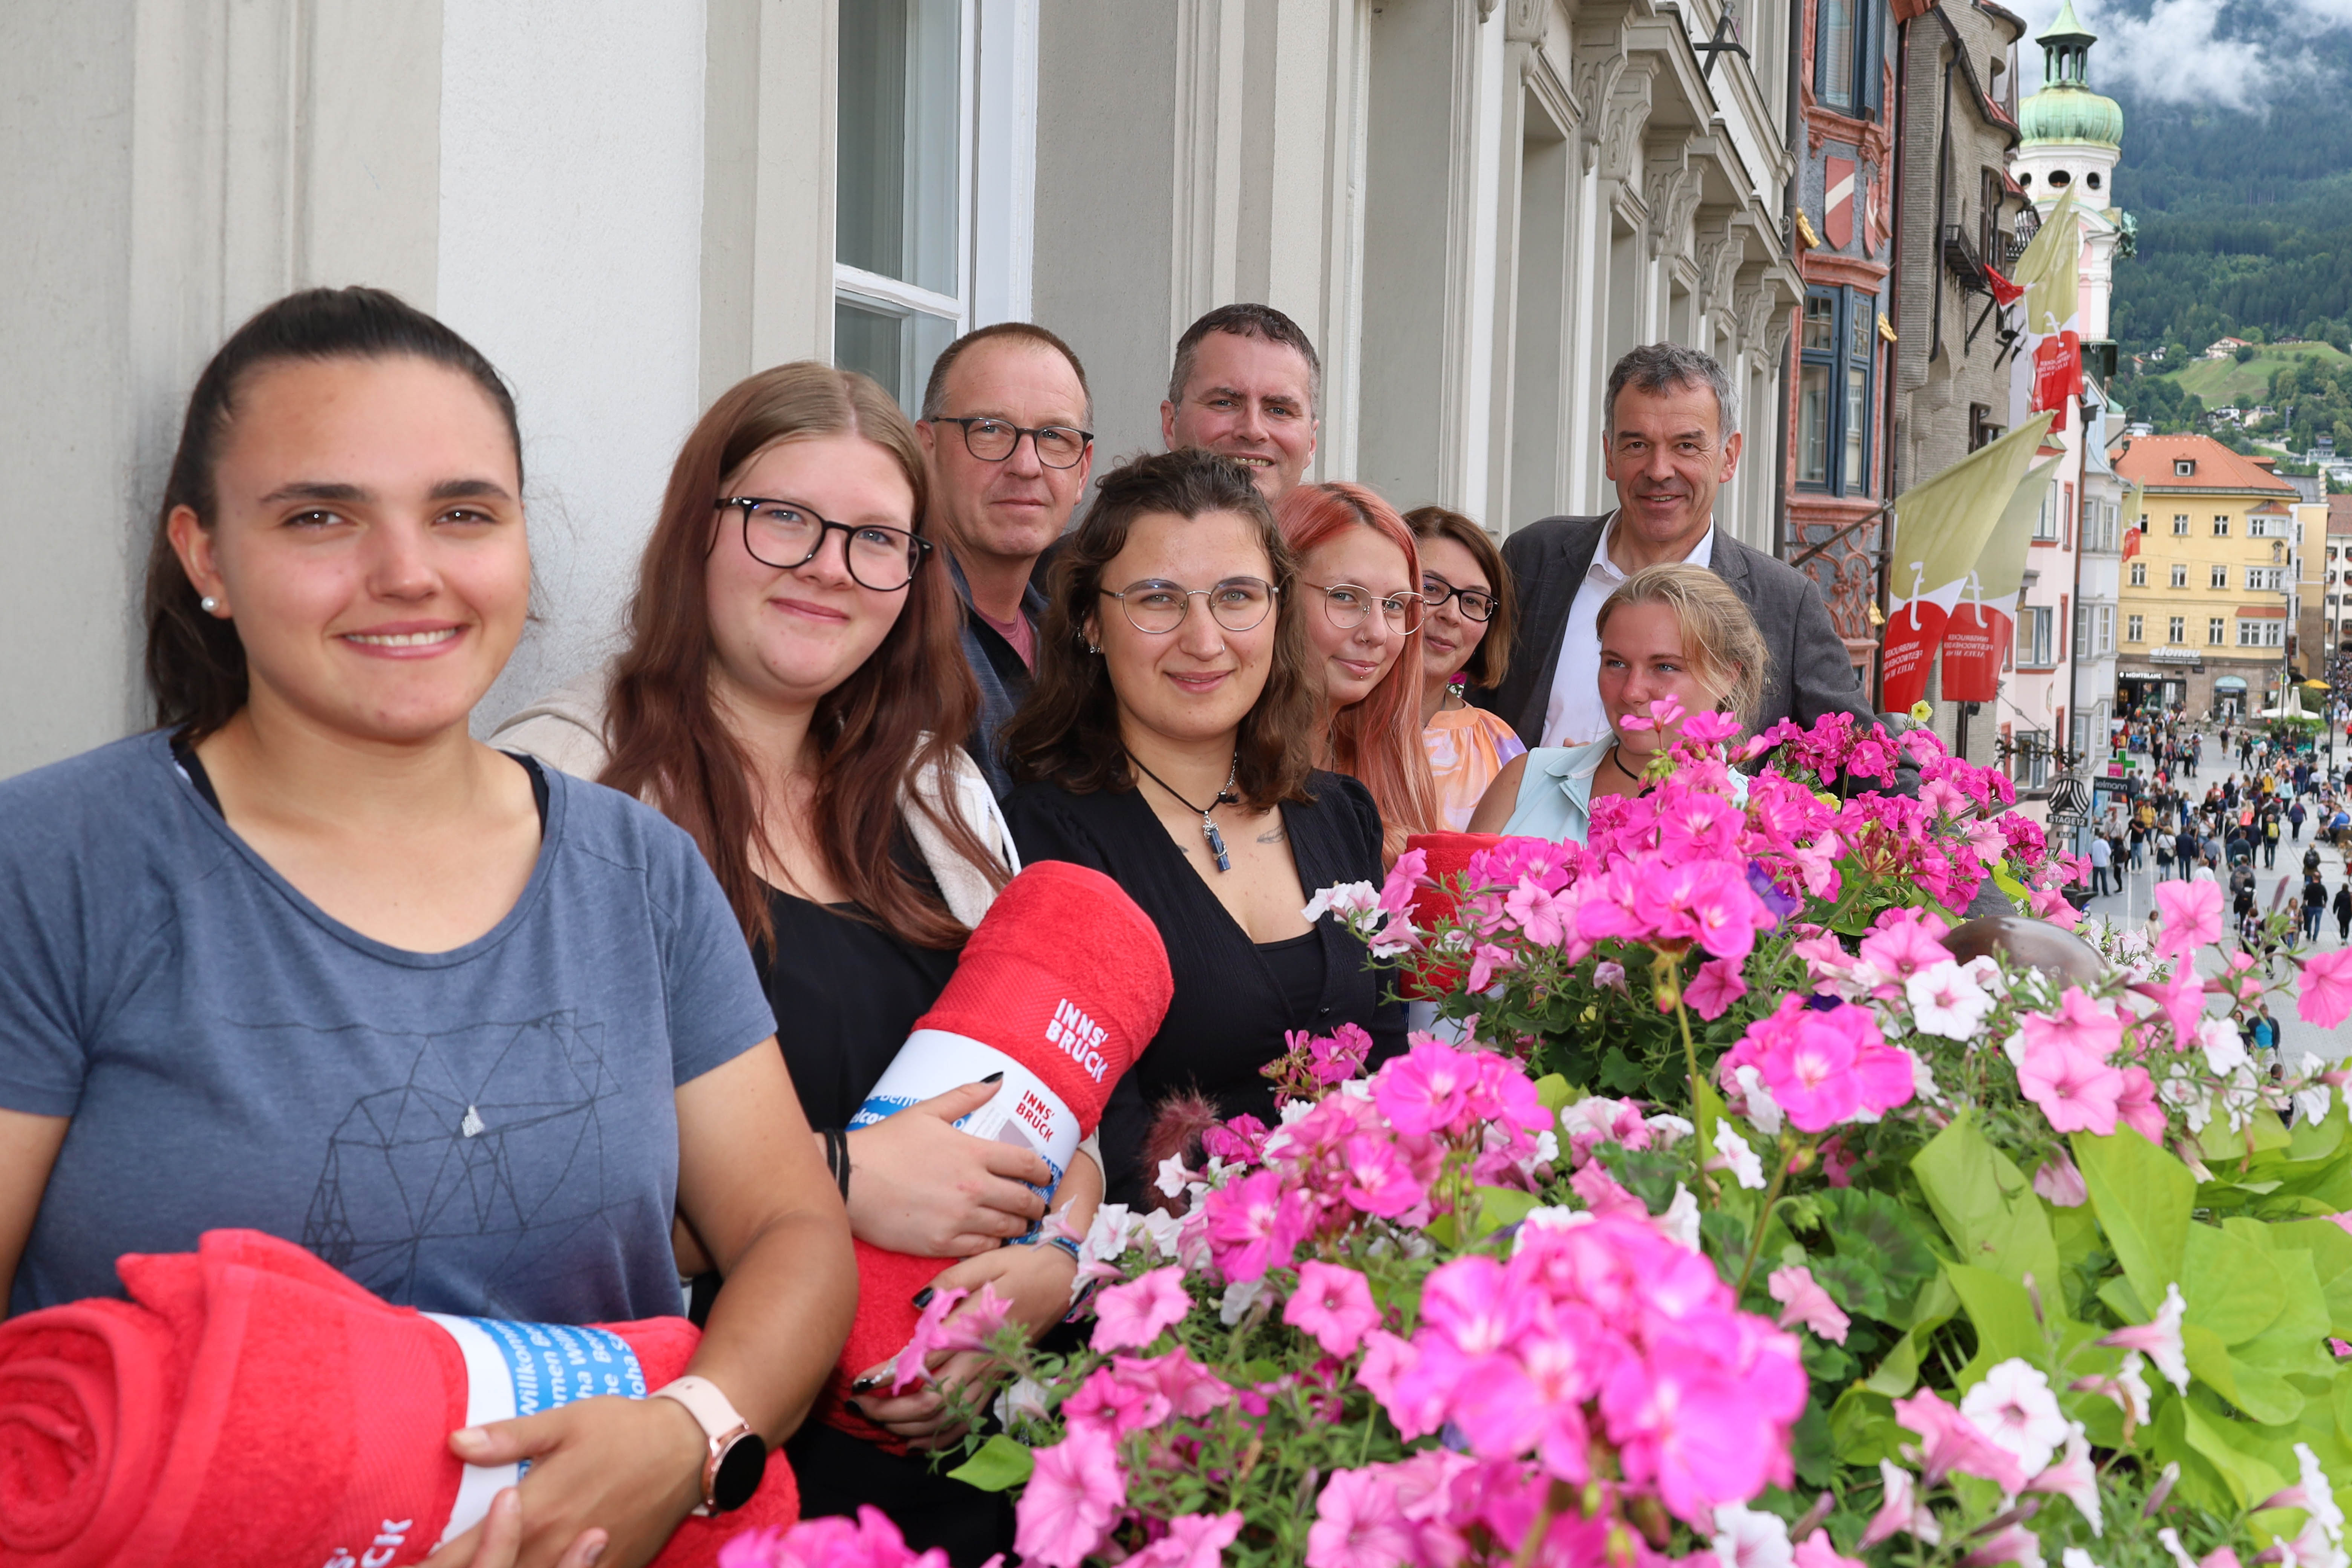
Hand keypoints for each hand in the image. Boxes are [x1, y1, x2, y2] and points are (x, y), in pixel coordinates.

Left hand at [419, 1395, 704, 1567]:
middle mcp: (554, 1547)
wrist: (691, 1450)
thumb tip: (455, 1443)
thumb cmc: (623, 1428)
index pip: (463, 1554)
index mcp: (537, 1510)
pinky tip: (534, 1566)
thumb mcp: (567, 1421)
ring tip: (478, 1567)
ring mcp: (586, 1565)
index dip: (429, 1565)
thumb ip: (509, 1438)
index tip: (401, 1564)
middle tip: (426, 1567)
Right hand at [844, 1080, 1052, 1256]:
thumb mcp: (925, 1111)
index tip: (1044, 1177)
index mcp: (973, 1153)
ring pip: (1007, 1228)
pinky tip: (990, 1238)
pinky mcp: (941, 1243)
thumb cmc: (886, 1143)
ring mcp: (959, 1218)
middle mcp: (973, 1188)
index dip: (1042, 1172)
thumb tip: (997, 1081)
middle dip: (1035, 1205)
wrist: (850, 1179)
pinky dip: (992, 1244)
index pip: (1026, 1164)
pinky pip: (982, 1248)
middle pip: (1023, 1201)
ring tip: (1018, 1224)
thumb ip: (965, 1096)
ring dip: (1018, 1226)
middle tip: (1035, 1207)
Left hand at [848, 1242, 1077, 1450]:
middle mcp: (982, 1359)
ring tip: (878, 1421)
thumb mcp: (986, 1261)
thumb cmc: (1023, 1265)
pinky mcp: (998, 1381)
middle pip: (931, 1403)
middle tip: (859, 1404)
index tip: (860, 1381)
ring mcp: (991, 1375)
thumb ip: (948, 1284)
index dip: (889, 1377)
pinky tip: (915, 1439)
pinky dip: (939, 1437)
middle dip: (890, 1411)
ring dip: (908, 1428)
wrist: (1066, 1278)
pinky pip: (968, 1421)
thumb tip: (916, 1306)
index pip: (925, 1362)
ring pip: (947, 1420)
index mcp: (975, 1328)